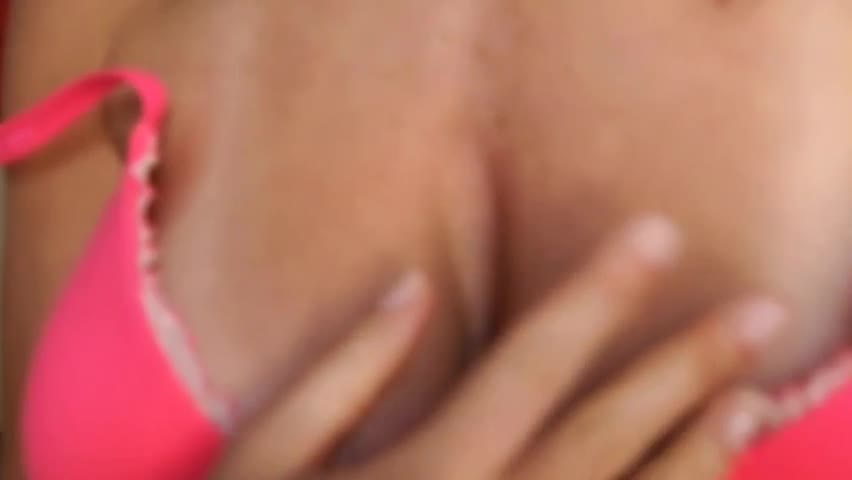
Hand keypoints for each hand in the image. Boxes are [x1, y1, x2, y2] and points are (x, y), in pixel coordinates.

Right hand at [217, 216, 786, 479]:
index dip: (597, 295)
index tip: (655, 235)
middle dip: (682, 367)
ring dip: (696, 453)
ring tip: (749, 396)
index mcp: (423, 474)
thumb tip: (410, 287)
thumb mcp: (265, 456)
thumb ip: (341, 370)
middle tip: (756, 313)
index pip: (530, 366)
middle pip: (602, 433)